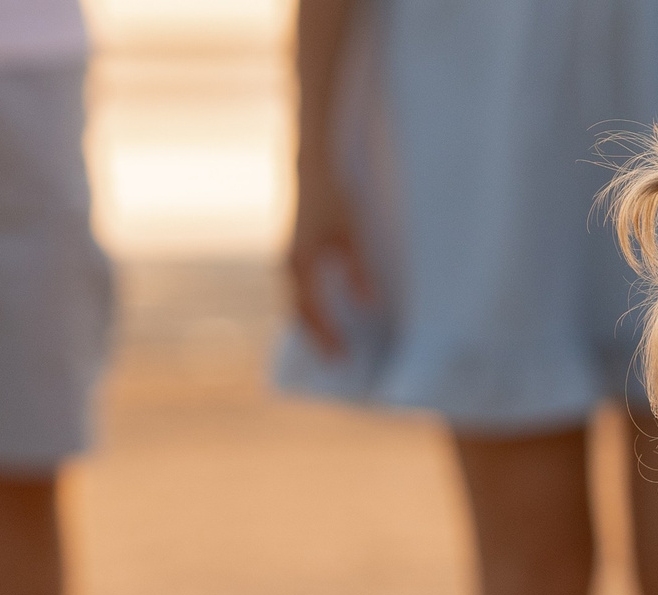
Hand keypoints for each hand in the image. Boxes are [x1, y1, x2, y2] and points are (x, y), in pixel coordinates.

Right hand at [285, 160, 372, 356]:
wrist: (313, 167)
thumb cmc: (334, 197)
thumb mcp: (352, 231)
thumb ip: (358, 267)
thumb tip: (367, 303)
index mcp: (300, 265)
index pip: (310, 313)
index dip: (326, 337)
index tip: (344, 358)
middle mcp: (290, 267)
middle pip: (300, 314)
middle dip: (318, 339)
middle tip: (338, 363)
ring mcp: (292, 260)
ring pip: (300, 302)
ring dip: (315, 325)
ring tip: (336, 346)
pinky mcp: (299, 254)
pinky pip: (303, 290)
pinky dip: (315, 308)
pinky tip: (334, 315)